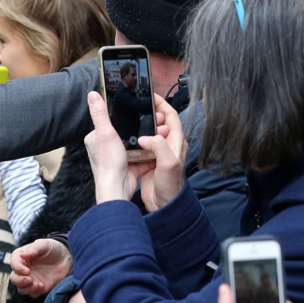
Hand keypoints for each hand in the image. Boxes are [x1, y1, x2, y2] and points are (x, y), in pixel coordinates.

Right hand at [10, 238, 72, 296]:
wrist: (65, 258)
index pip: (14, 264)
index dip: (18, 268)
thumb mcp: (44, 245)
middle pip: (14, 278)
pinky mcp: (38, 287)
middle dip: (20, 281)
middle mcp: (23, 270)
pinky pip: (32, 294)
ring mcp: (30, 279)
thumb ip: (34, 249)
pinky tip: (42, 286)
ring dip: (27, 288)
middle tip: (30, 280)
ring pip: (21, 289)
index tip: (27, 271)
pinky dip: (35, 292)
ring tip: (38, 285)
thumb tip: (23, 255)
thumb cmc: (52, 248)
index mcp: (21, 257)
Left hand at [84, 91, 149, 202]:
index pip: (108, 121)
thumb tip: (92, 94)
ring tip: (158, 131)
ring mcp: (117, 157)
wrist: (118, 188)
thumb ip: (100, 113)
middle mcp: (104, 148)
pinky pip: (141, 155)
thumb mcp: (104, 133)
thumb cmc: (108, 163)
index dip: (122, 115)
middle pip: (124, 131)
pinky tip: (157, 146)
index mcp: (95, 138)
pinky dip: (149, 152)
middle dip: (139, 126)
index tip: (137, 109)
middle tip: (153, 120)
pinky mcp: (129, 166)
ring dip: (146, 138)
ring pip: (135, 142)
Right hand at [136, 95, 186, 212]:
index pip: (171, 116)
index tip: (150, 96)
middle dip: (149, 114)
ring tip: (131, 123)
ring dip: (141, 128)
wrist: (164, 206)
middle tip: (137, 111)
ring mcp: (158, 154)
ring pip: (149, 134)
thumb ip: (159, 146)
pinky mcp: (149, 162)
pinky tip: (127, 140)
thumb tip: (145, 137)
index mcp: (176, 142)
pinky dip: (135, 141)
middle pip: (159, 123)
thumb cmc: (171, 186)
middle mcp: (169, 146)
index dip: (162, 104)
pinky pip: (142, 147)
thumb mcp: (168, 163)